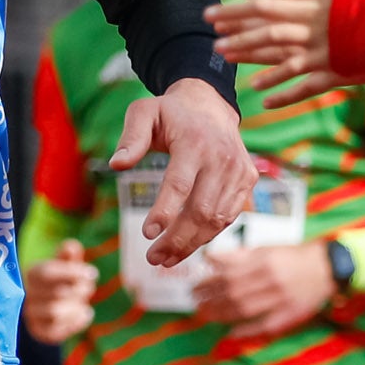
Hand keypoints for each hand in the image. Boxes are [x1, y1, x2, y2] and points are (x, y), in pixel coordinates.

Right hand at [20, 241, 102, 345]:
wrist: (48, 306)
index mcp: (32, 274)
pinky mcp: (39, 332)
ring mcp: (31, 315)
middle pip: (55, 292)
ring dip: (76, 307)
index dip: (71, 272)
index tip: (92, 273)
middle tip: (89, 288)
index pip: (47, 272)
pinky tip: (82, 314)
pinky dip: (75, 323)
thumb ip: (69, 255)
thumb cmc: (61, 280)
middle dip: (79, 290)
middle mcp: (26, 295)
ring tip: (82, 303)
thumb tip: (71, 247)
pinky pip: (57, 331)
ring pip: (55, 312)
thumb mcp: (65, 264)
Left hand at [111, 77, 255, 268]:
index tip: (146, 235)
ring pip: (216, 219)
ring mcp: (239, 171)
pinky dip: (207, 235)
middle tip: (152, 258)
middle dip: (177, 239)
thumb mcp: (144, 113)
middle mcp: (222, 158)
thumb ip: (131, 138)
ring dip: (191, 244)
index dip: (164, 212)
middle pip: (201, 210)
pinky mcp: (247, 180)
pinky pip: (228, 216)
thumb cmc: (171, 113)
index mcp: (195, 142)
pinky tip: (186, 245)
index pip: (180, 184)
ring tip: (165, 259)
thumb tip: (116, 164)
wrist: (211, 105)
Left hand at [190, 240, 335, 337]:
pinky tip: (230, 333)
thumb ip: (239, 255)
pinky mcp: (289, 315)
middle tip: (195, 303)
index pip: (228, 273)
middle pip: (233, 293)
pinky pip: (264, 326)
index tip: (195, 287)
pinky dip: (246, 331)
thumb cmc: (294, 256)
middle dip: (210, 299)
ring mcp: (281, 299)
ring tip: (205, 315)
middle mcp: (271, 279)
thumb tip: (210, 258)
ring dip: (221, 314)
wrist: (328, 267)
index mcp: (264, 261)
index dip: (208, 282)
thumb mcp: (267, 249)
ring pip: (244, 309)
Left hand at [210, 0, 362, 106]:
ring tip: (222, 54)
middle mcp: (316, 17)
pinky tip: (259, 93)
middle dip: (234, 17)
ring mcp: (324, 46)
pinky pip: (302, 83)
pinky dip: (280, 89)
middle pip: (265, 15)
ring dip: (246, 52)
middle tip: (207, 19)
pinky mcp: (336, 70)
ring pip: (275, 49)